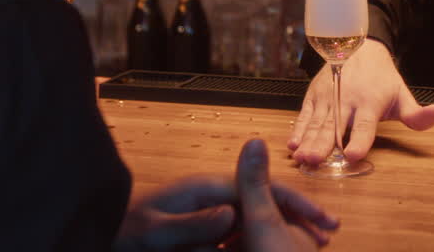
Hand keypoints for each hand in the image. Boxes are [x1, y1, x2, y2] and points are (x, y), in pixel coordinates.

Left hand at [115, 139, 338, 250]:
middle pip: (265, 199)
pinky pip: (242, 228)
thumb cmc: (125, 233)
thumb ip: (193, 225)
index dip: (293, 204)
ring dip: (286, 226)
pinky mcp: (204, 222)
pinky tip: (276, 248)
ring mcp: (208, 206)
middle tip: (328, 234)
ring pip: (258, 214)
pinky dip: (264, 237)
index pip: (260, 190)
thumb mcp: (155, 234)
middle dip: (298, 214)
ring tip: (312, 244)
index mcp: (203, 188)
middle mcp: (210, 192)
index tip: (319, 221)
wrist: (104, 231)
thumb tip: (233, 213)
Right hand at [288, 39, 433, 164]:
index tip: (353, 155)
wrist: (360, 48)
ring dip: (309, 141)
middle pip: (335, 126)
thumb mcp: (402, 95)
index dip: (360, 140)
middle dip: (324, 144)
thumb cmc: (383, 79)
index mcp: (370, 102)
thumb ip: (416, 113)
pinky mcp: (315, 95)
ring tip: (302, 158)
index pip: (365, 125)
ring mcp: (328, 96)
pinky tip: (293, 144)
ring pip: (318, 122)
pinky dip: (299, 129)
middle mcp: (347, 98)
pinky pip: (306, 114)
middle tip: (316, 160)